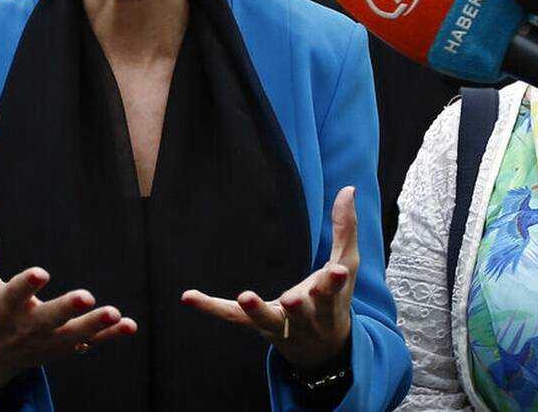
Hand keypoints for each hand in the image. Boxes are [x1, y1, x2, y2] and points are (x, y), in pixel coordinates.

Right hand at [0, 195, 136, 390]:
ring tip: (114, 313)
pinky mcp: (62, 348)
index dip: (27, 285)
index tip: (40, 273)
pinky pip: (90, 343)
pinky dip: (110, 336)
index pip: (14, 294)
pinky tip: (129, 325)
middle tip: (87, 296)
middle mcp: (26, 326)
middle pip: (48, 319)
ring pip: (72, 334)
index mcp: (4, 306)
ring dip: (93, 325)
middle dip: (67, 309)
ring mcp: (46, 341)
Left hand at [182, 186, 356, 372]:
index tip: (337, 271)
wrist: (323, 349)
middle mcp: (306, 320)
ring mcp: (280, 326)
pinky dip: (212, 308)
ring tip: (246, 297)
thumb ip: (345, 229)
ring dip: (257, 310)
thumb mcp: (345, 267)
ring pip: (268, 320)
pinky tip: (189, 296)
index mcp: (330, 305)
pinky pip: (232, 317)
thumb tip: (349, 188)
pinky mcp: (256, 326)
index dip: (334, 283)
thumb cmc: (334, 300)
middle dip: (300, 307)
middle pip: (304, 313)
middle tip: (295, 299)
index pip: (334, 294)